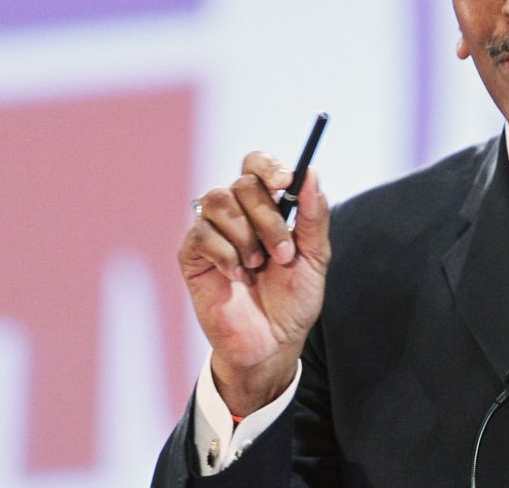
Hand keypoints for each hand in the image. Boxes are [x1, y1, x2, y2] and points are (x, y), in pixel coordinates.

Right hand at [179, 152, 330, 415]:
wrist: (273, 344)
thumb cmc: (294, 301)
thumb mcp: (315, 257)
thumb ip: (314, 216)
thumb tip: (311, 172)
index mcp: (265, 207)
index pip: (256, 164)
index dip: (268, 166)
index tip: (285, 183)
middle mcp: (236, 213)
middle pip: (242, 183)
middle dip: (267, 217)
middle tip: (281, 254)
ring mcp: (212, 232)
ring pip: (219, 202)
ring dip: (246, 236)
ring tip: (258, 266)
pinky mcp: (192, 255)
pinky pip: (202, 234)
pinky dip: (225, 255)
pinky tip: (237, 277)